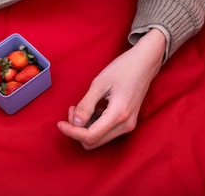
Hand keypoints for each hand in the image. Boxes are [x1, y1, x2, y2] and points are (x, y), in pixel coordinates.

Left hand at [57, 29, 165, 148]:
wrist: (144, 62)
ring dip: (85, 127)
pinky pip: (107, 131)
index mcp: (118, 115)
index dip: (72, 132)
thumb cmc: (123, 68)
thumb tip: (75, 124)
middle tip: (72, 109)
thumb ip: (86, 105)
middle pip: (94, 142)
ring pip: (100, 138)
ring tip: (80, 107)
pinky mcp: (128, 121)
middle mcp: (125, 125)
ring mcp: (128, 125)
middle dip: (78, 130)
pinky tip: (91, 108)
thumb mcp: (100, 83)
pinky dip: (95, 124)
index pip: (90, 136)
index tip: (59, 123)